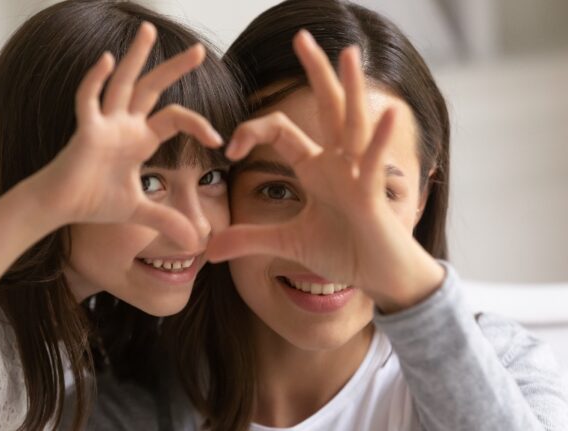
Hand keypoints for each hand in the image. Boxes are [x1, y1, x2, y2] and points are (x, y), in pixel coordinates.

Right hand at [29, 22, 221, 249]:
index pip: (174, 119)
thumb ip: (168, 220)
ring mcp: (103, 124)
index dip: (197, 124)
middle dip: (175, 68)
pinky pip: (88, 100)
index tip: (218, 140)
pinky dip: (95, 80)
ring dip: (135, 57)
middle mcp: (123, 125)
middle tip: (200, 50)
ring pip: (123, 83)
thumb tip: (197, 242)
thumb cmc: (94, 202)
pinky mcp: (84, 131)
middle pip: (152, 88)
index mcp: (139, 139)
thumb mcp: (139, 210)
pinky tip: (106, 60)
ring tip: (148, 30)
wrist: (60, 207)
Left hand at [207, 31, 443, 311]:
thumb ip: (248, 239)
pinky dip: (379, 140)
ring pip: (350, 124)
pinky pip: (373, 163)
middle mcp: (337, 162)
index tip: (229, 147)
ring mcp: (356, 174)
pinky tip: (389, 111)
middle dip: (315, 72)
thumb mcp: (286, 243)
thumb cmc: (342, 252)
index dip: (252, 131)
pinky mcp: (371, 194)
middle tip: (301, 37)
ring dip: (349, 89)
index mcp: (315, 168)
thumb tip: (208, 250)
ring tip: (348, 53)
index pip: (280, 131)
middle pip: (324, 108)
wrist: (377, 276)